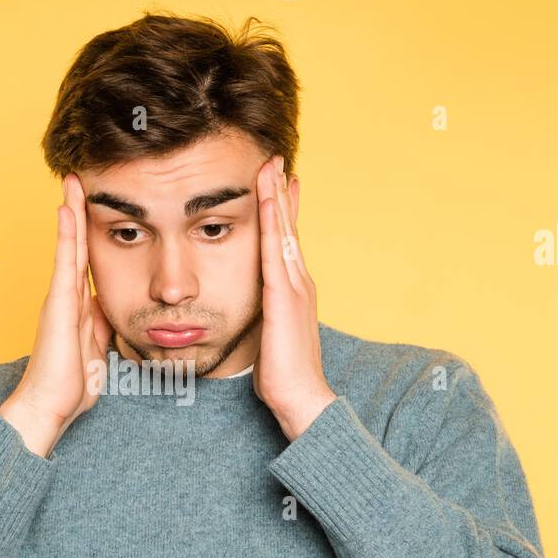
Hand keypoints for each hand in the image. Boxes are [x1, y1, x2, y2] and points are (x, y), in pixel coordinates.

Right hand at [0, 173, 113, 457]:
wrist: (49, 407)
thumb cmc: (70, 386)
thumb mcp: (97, 350)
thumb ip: (101, 326)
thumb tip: (108, 308)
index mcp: (77, 306)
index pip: (85, 260)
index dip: (89, 232)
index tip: (93, 206)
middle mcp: (65, 297)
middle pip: (75, 245)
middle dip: (78, 211)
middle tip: (79, 178)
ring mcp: (59, 298)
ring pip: (69, 247)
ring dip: (71, 213)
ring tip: (73, 182)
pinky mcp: (57, 305)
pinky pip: (64, 263)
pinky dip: (66, 236)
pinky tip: (66, 210)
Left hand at [252, 155, 337, 441]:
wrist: (301, 398)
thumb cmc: (282, 376)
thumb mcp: (269, 337)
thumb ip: (265, 318)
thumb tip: (256, 313)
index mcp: (293, 291)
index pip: (286, 242)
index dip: (282, 211)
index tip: (277, 184)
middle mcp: (299, 282)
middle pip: (288, 227)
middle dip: (281, 193)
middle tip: (276, 160)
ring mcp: (295, 287)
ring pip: (284, 231)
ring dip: (276, 196)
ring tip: (271, 166)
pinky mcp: (284, 295)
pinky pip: (275, 249)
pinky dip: (272, 221)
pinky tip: (266, 199)